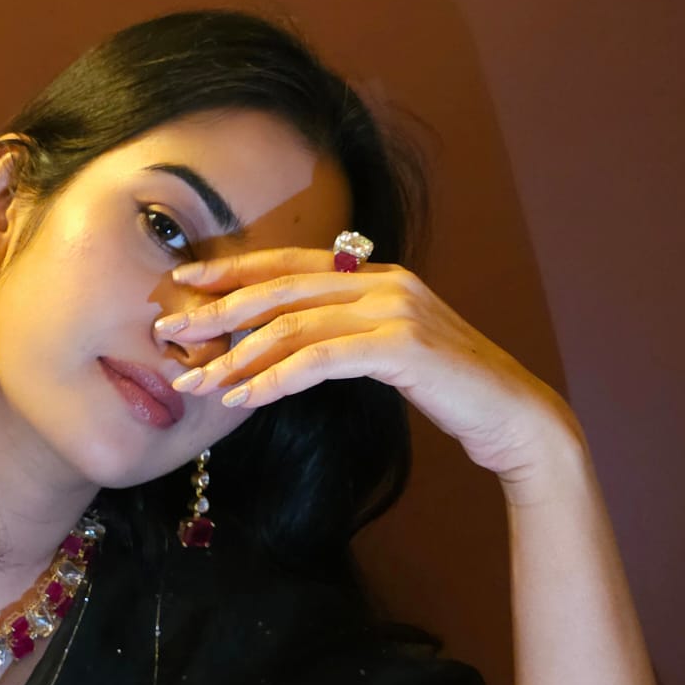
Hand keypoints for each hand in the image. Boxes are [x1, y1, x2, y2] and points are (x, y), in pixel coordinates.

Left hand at [155, 245, 583, 483]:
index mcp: (376, 275)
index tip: (183, 282)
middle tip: (169, 331)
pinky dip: (275, 378)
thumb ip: (342, 337)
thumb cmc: (449, 392)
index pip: (290, 265)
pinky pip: (320, 359)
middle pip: (281, 289)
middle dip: (218, 310)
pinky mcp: (402, 347)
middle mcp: (383, 281)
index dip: (233, 270)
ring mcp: (395, 310)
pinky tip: (243, 397)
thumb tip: (281, 346)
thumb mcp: (387, 353)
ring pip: (294, 325)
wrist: (515, 419)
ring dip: (236, 355)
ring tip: (196, 381)